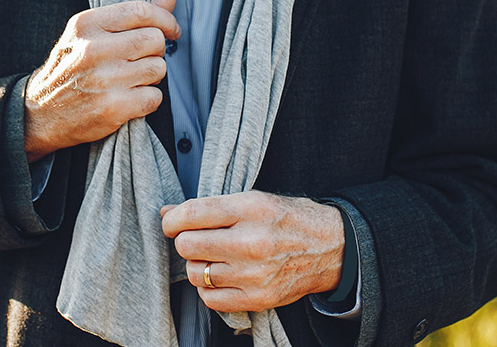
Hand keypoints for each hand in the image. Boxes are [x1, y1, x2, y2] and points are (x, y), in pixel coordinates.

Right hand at [23, 0, 179, 161]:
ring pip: (158, 68)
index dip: (165, 19)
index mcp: (87, 24)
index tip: (172, 30)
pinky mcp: (113, 108)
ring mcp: (103, 79)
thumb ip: (132, 15)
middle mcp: (94, 49)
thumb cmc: (70, 68)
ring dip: (153, 76)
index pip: (141, 10)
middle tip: (143, 59)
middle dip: (157, 50)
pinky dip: (149, 99)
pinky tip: (130, 98)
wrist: (40, 113)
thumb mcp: (91, 34)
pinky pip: (155, 97)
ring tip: (133, 79)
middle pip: (155, 40)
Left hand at [161, 191, 344, 312]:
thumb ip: (210, 206)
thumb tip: (167, 213)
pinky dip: (208, 287)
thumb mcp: (252, 198)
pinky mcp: (258, 298)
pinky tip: (220, 274)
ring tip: (211, 255)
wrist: (329, 247)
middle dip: (185, 240)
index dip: (173, 218)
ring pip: (196, 273)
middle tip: (196, 237)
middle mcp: (251, 242)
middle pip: (188, 245)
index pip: (193, 213)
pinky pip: (211, 298)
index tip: (171, 221)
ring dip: (197, 264)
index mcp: (250, 208)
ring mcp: (254, 274)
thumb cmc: (287, 218)